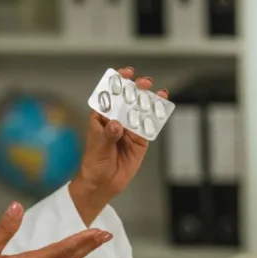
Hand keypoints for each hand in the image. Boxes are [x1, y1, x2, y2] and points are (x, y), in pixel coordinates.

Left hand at [70, 67, 167, 221]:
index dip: (116, 82)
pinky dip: (156, 118)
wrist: (103, 183)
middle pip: (128, 99)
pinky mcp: (141, 140)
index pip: (109, 95)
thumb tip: (117, 125)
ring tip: (158, 92)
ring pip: (141, 110)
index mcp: (102, 117)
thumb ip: (108, 135)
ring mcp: (130, 129)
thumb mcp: (98, 148)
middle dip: (136, 88)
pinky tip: (162, 109)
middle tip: (144, 83)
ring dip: (149, 100)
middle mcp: (117, 119)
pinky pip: (150, 127)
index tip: (125, 74)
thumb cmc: (94, 163)